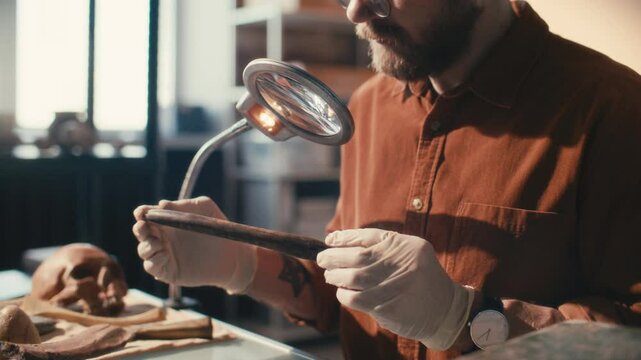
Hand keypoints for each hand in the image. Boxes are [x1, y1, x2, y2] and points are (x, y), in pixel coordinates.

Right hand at [132, 196, 256, 292]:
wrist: (232, 254)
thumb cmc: (217, 228)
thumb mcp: (204, 208)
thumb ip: (184, 205)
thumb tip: (162, 204)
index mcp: (168, 221)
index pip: (146, 215)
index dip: (141, 213)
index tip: (142, 212)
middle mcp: (163, 237)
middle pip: (141, 232)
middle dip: (140, 228)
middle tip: (145, 226)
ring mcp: (164, 254)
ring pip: (143, 250)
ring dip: (146, 245)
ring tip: (158, 243)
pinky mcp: (168, 271)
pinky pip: (151, 267)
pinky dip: (153, 261)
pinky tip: (163, 255)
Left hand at [317, 229, 473, 349]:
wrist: (444, 309)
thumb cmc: (419, 277)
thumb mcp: (408, 251)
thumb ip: (380, 244)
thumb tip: (338, 241)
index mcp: (405, 246)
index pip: (368, 236)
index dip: (344, 238)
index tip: (329, 241)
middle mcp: (402, 263)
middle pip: (358, 257)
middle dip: (334, 257)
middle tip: (322, 260)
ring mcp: (396, 286)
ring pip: (353, 278)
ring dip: (336, 276)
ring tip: (331, 276)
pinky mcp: (389, 308)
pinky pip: (356, 299)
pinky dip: (344, 295)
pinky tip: (343, 293)